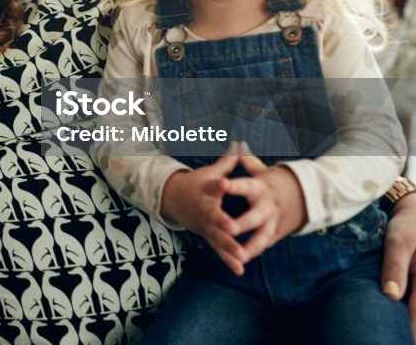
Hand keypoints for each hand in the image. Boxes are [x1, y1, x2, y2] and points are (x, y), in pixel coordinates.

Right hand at [161, 143, 245, 274]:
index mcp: (206, 190)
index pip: (213, 186)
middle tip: (234, 228)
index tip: (224, 183)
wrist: (173, 199)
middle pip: (215, 217)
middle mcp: (205, 209)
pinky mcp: (208, 236)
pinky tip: (240, 269)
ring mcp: (205, 225)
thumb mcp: (209, 172)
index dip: (219, 184)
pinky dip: (229, 260)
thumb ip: (226, 163)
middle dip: (223, 223)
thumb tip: (239, 146)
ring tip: (242, 256)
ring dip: (230, 247)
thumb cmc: (196, 184)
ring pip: (218, 237)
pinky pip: (219, 250)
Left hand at [220, 146, 306, 266]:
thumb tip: (238, 145)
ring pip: (262, 236)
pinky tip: (240, 264)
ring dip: (250, 247)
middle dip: (243, 223)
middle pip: (256, 216)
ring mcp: (273, 222)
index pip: (246, 185)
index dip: (233, 185)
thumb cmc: (274, 182)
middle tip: (228, 228)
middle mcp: (268, 206)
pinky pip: (263, 245)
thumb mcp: (263, 171)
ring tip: (238, 256)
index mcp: (261, 188)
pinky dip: (253, 254)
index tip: (220, 184)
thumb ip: (248, 161)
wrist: (305, 197)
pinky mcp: (274, 234)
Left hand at [382, 191, 415, 344]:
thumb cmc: (408, 227)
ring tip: (383, 340)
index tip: (387, 344)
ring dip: (409, 337)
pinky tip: (392, 332)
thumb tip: (390, 295)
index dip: (406, 338)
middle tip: (377, 342)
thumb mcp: (397, 242)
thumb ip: (394, 267)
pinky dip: (411, 329)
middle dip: (405, 340)